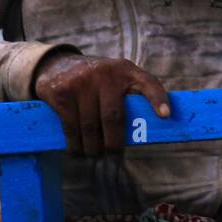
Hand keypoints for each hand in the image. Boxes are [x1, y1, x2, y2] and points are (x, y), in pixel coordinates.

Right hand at [32, 51, 169, 155]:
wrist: (55, 65)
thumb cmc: (94, 80)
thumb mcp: (113, 78)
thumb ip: (128, 95)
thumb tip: (144, 131)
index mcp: (124, 70)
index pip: (147, 82)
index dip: (158, 98)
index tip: (166, 116)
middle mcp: (105, 73)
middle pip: (114, 118)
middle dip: (113, 144)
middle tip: (113, 156)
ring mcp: (81, 82)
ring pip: (91, 127)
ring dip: (92, 148)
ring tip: (94, 154)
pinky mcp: (62, 93)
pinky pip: (72, 127)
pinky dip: (75, 144)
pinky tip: (77, 150)